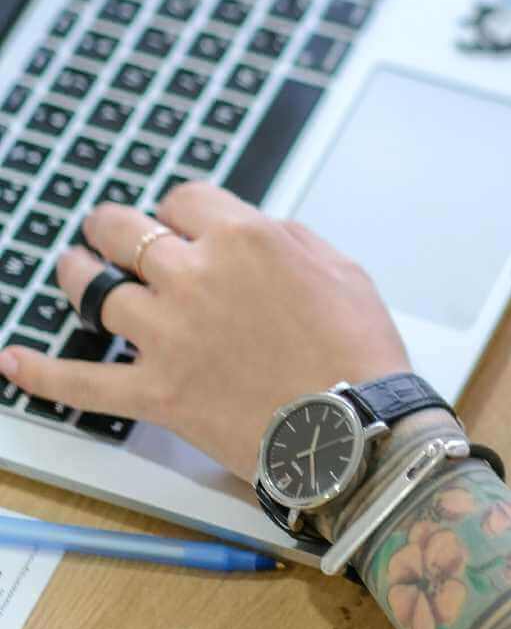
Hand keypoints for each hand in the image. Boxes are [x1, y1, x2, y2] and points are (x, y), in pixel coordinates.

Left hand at [0, 184, 409, 480]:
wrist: (355, 430)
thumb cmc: (357, 352)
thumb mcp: (342, 269)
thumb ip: (290, 238)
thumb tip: (257, 231)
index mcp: (246, 239)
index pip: (184, 198)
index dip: (180, 208)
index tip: (181, 221)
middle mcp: (197, 277)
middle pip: (123, 231)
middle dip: (113, 225)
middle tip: (108, 231)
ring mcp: (169, 335)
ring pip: (94, 292)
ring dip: (77, 275)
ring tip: (70, 269)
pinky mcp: (156, 392)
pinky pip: (81, 383)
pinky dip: (42, 373)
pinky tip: (15, 360)